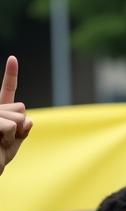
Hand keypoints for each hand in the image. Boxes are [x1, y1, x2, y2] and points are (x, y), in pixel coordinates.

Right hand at [0, 56, 31, 175]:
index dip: (11, 75)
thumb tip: (28, 118)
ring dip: (14, 135)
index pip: (7, 91)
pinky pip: (11, 126)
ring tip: (0, 143)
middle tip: (4, 140)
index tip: (13, 59)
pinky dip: (9, 138)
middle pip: (22, 109)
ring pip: (18, 118)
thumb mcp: (14, 142)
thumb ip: (22, 130)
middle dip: (20, 127)